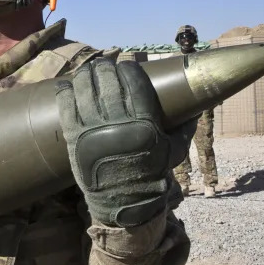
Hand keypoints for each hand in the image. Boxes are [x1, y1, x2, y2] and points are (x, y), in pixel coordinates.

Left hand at [56, 58, 196, 227]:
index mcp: (143, 121)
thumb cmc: (150, 173)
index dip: (129, 68)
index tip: (126, 64)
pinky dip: (65, 92)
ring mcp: (93, 128)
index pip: (134, 82)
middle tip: (104, 64)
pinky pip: (66, 107)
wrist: (124, 201)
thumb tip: (198, 109)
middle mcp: (117, 121)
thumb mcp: (172, 151)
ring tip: (87, 71)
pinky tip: (67, 85)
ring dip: (85, 75)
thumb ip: (184, 128)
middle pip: (107, 80)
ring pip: (85, 89)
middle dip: (105, 68)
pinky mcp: (75, 137)